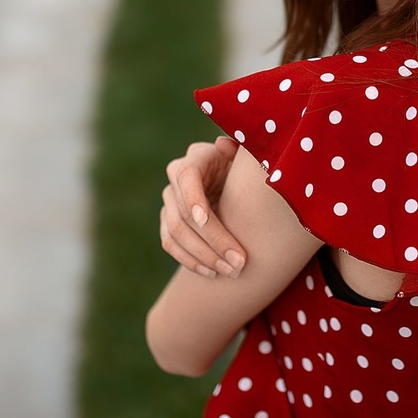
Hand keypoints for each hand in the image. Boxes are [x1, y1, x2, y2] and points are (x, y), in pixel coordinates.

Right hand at [160, 137, 246, 277]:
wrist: (239, 183)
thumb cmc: (248, 169)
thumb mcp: (248, 158)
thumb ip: (241, 151)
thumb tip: (223, 144)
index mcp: (196, 158)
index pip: (186, 178)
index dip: (193, 199)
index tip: (205, 220)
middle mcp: (176, 179)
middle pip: (183, 213)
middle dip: (212, 240)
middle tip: (238, 262)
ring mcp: (170, 201)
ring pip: (175, 233)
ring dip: (202, 256)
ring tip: (230, 272)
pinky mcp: (168, 222)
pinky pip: (171, 244)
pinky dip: (190, 261)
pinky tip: (212, 273)